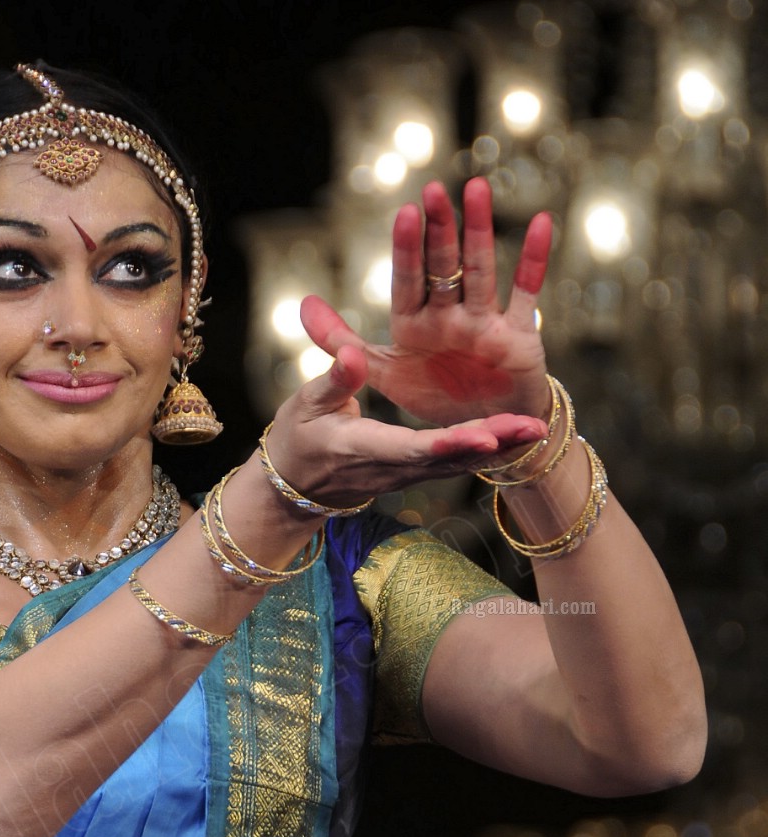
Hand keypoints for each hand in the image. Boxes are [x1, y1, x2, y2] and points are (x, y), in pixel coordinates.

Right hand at [266, 333, 547, 510]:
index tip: (482, 435)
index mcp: (364, 448)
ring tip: (539, 429)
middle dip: (492, 445)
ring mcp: (407, 473)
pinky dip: (489, 450)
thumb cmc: (298, 437)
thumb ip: (334, 380)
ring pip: (459, 464)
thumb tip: (353, 353)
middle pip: (449, 459)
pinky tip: (519, 436)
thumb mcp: (305, 405)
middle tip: (531, 428)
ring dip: (501, 449)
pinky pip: (456, 462)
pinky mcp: (416, 471)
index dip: (448, 444)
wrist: (296, 483)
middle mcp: (393, 467)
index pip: (411, 448)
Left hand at [302, 178, 551, 426]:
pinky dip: (534, 261)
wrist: (482, 433)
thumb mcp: (382, 371)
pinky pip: (527, 294)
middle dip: (439, 230)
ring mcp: (484, 321)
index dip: (407, 250)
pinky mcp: (518, 335)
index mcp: (414, 322)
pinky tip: (542, 223)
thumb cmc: (434, 395)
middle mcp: (449, 315)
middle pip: (443, 267)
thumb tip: (304, 303)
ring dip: (480, 232)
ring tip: (476, 189)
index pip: (407, 281)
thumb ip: (341, 342)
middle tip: (434, 191)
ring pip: (481, 271)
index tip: (405, 212)